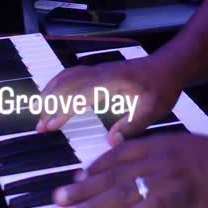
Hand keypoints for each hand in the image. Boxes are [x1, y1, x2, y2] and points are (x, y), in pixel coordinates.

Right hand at [37, 54, 181, 143]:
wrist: (169, 66)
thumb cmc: (162, 86)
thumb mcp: (153, 109)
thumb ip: (132, 125)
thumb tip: (111, 141)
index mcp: (113, 81)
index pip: (82, 94)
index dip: (64, 109)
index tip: (51, 124)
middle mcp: (101, 73)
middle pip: (68, 84)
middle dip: (51, 104)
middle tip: (39, 126)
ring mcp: (98, 71)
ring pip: (66, 77)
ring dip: (50, 94)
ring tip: (39, 114)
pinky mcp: (97, 72)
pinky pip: (71, 75)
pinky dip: (56, 85)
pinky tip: (51, 97)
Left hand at [52, 133, 207, 207]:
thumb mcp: (183, 149)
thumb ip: (158, 159)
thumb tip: (137, 175)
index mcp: (157, 144)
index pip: (117, 155)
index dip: (93, 167)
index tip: (75, 178)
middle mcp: (157, 157)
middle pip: (111, 173)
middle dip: (81, 187)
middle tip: (57, 199)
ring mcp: (168, 176)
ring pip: (123, 191)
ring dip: (93, 204)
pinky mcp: (181, 196)